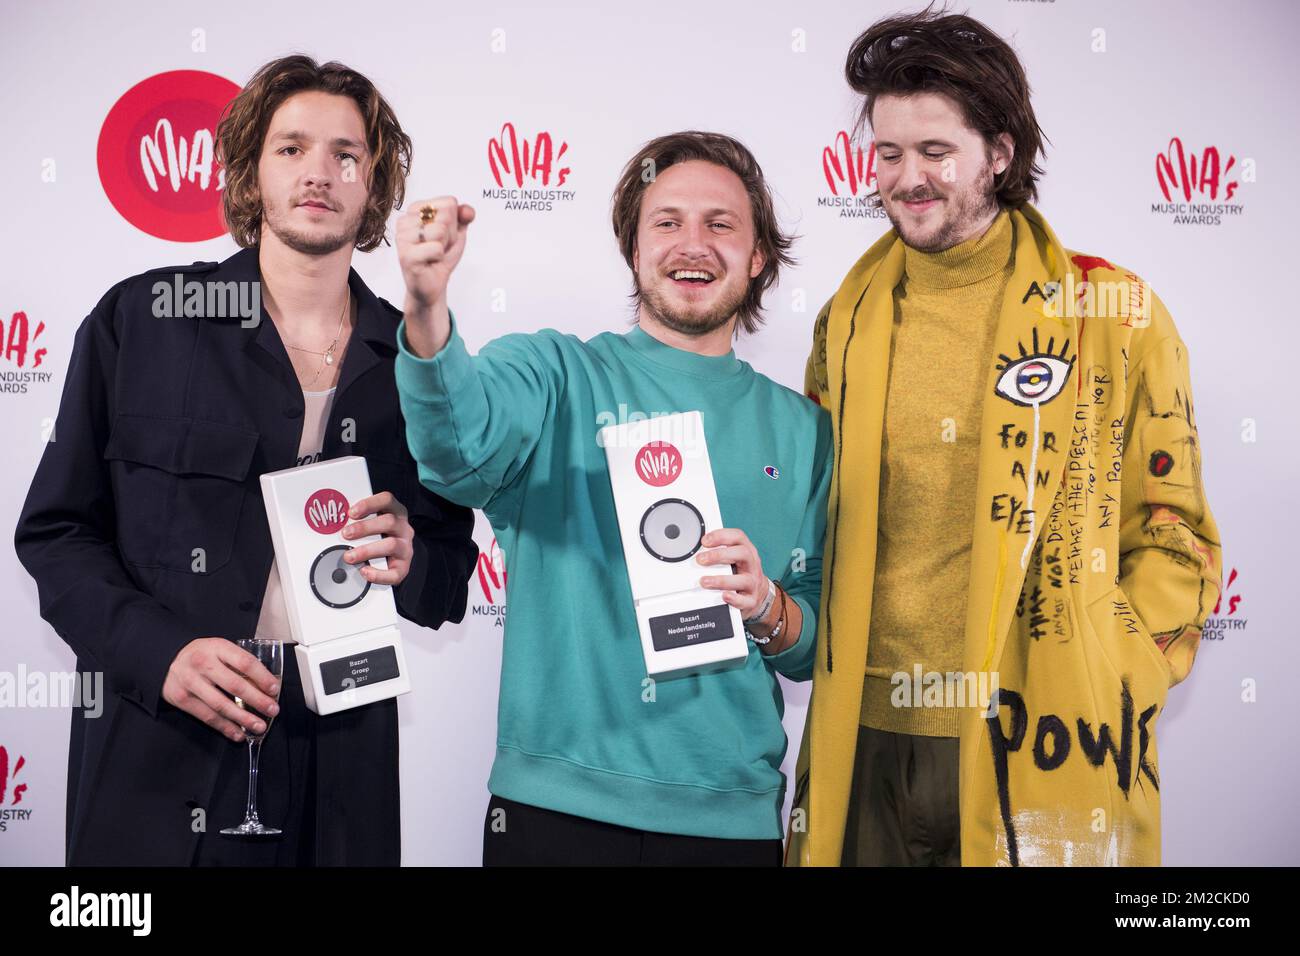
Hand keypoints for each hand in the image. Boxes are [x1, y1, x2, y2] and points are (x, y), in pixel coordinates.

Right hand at [161, 638, 280, 742]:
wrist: (165, 659)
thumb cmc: (200, 655)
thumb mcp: (219, 648)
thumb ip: (238, 662)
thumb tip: (265, 684)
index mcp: (217, 648)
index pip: (245, 663)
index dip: (262, 677)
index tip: (274, 689)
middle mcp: (203, 664)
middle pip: (235, 685)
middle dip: (257, 700)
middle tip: (273, 710)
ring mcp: (191, 682)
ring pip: (221, 705)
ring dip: (243, 719)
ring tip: (258, 726)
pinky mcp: (182, 699)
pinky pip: (207, 717)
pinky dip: (225, 727)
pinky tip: (238, 733)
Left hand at [341, 491, 414, 585]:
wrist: (392, 556)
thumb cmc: (377, 535)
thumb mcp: (370, 522)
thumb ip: (357, 520)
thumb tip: (332, 523)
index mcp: (395, 512)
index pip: (387, 500)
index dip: (369, 504)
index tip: (351, 512)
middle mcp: (403, 528)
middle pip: (389, 521)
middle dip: (364, 528)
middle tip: (345, 534)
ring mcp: (405, 547)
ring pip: (391, 545)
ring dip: (367, 550)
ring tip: (349, 556)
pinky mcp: (403, 566)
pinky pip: (394, 573)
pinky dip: (378, 574)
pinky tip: (364, 571)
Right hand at [396, 196, 474, 310]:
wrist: (432, 283)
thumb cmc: (440, 256)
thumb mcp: (457, 232)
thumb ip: (464, 216)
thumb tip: (468, 211)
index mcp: (415, 208)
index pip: (449, 202)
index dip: (454, 222)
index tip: (443, 235)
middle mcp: (405, 220)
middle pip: (446, 215)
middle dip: (450, 235)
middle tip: (439, 247)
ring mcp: (403, 237)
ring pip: (440, 230)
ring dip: (444, 246)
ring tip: (434, 254)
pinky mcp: (406, 255)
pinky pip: (436, 248)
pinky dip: (439, 257)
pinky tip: (429, 262)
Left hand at [695, 528, 768, 620]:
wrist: (758, 594)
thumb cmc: (740, 573)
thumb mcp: (733, 559)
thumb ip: (718, 552)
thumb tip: (694, 550)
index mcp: (746, 551)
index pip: (738, 537)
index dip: (721, 536)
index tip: (704, 541)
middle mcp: (752, 565)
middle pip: (742, 554)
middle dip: (719, 555)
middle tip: (700, 560)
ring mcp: (753, 583)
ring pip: (744, 579)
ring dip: (722, 580)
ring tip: (704, 581)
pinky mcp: (752, 600)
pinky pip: (746, 601)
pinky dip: (735, 599)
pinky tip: (724, 596)